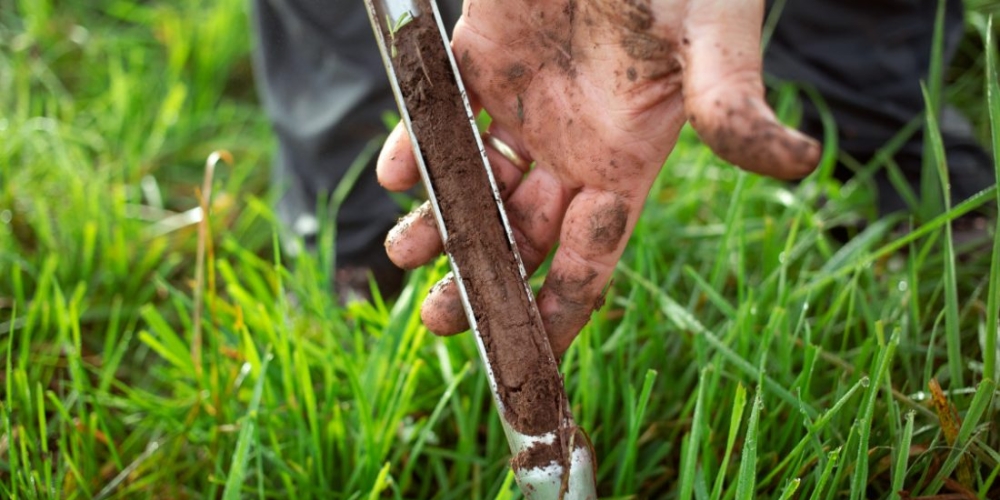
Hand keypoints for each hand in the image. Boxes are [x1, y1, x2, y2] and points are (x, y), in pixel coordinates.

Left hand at [377, 0, 819, 355]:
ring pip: (473, 184)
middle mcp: (571, 144)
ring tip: (404, 254)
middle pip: (520, 236)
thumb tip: (798, 163)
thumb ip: (732, 102)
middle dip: (481, 281)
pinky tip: (398, 172)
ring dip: (440, 223)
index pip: (590, 257)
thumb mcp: (711, 34)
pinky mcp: (479, 54)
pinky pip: (440, 112)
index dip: (558, 311)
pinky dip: (415, 143)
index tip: (519, 358)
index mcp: (626, 158)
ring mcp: (523, 102)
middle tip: (438, 318)